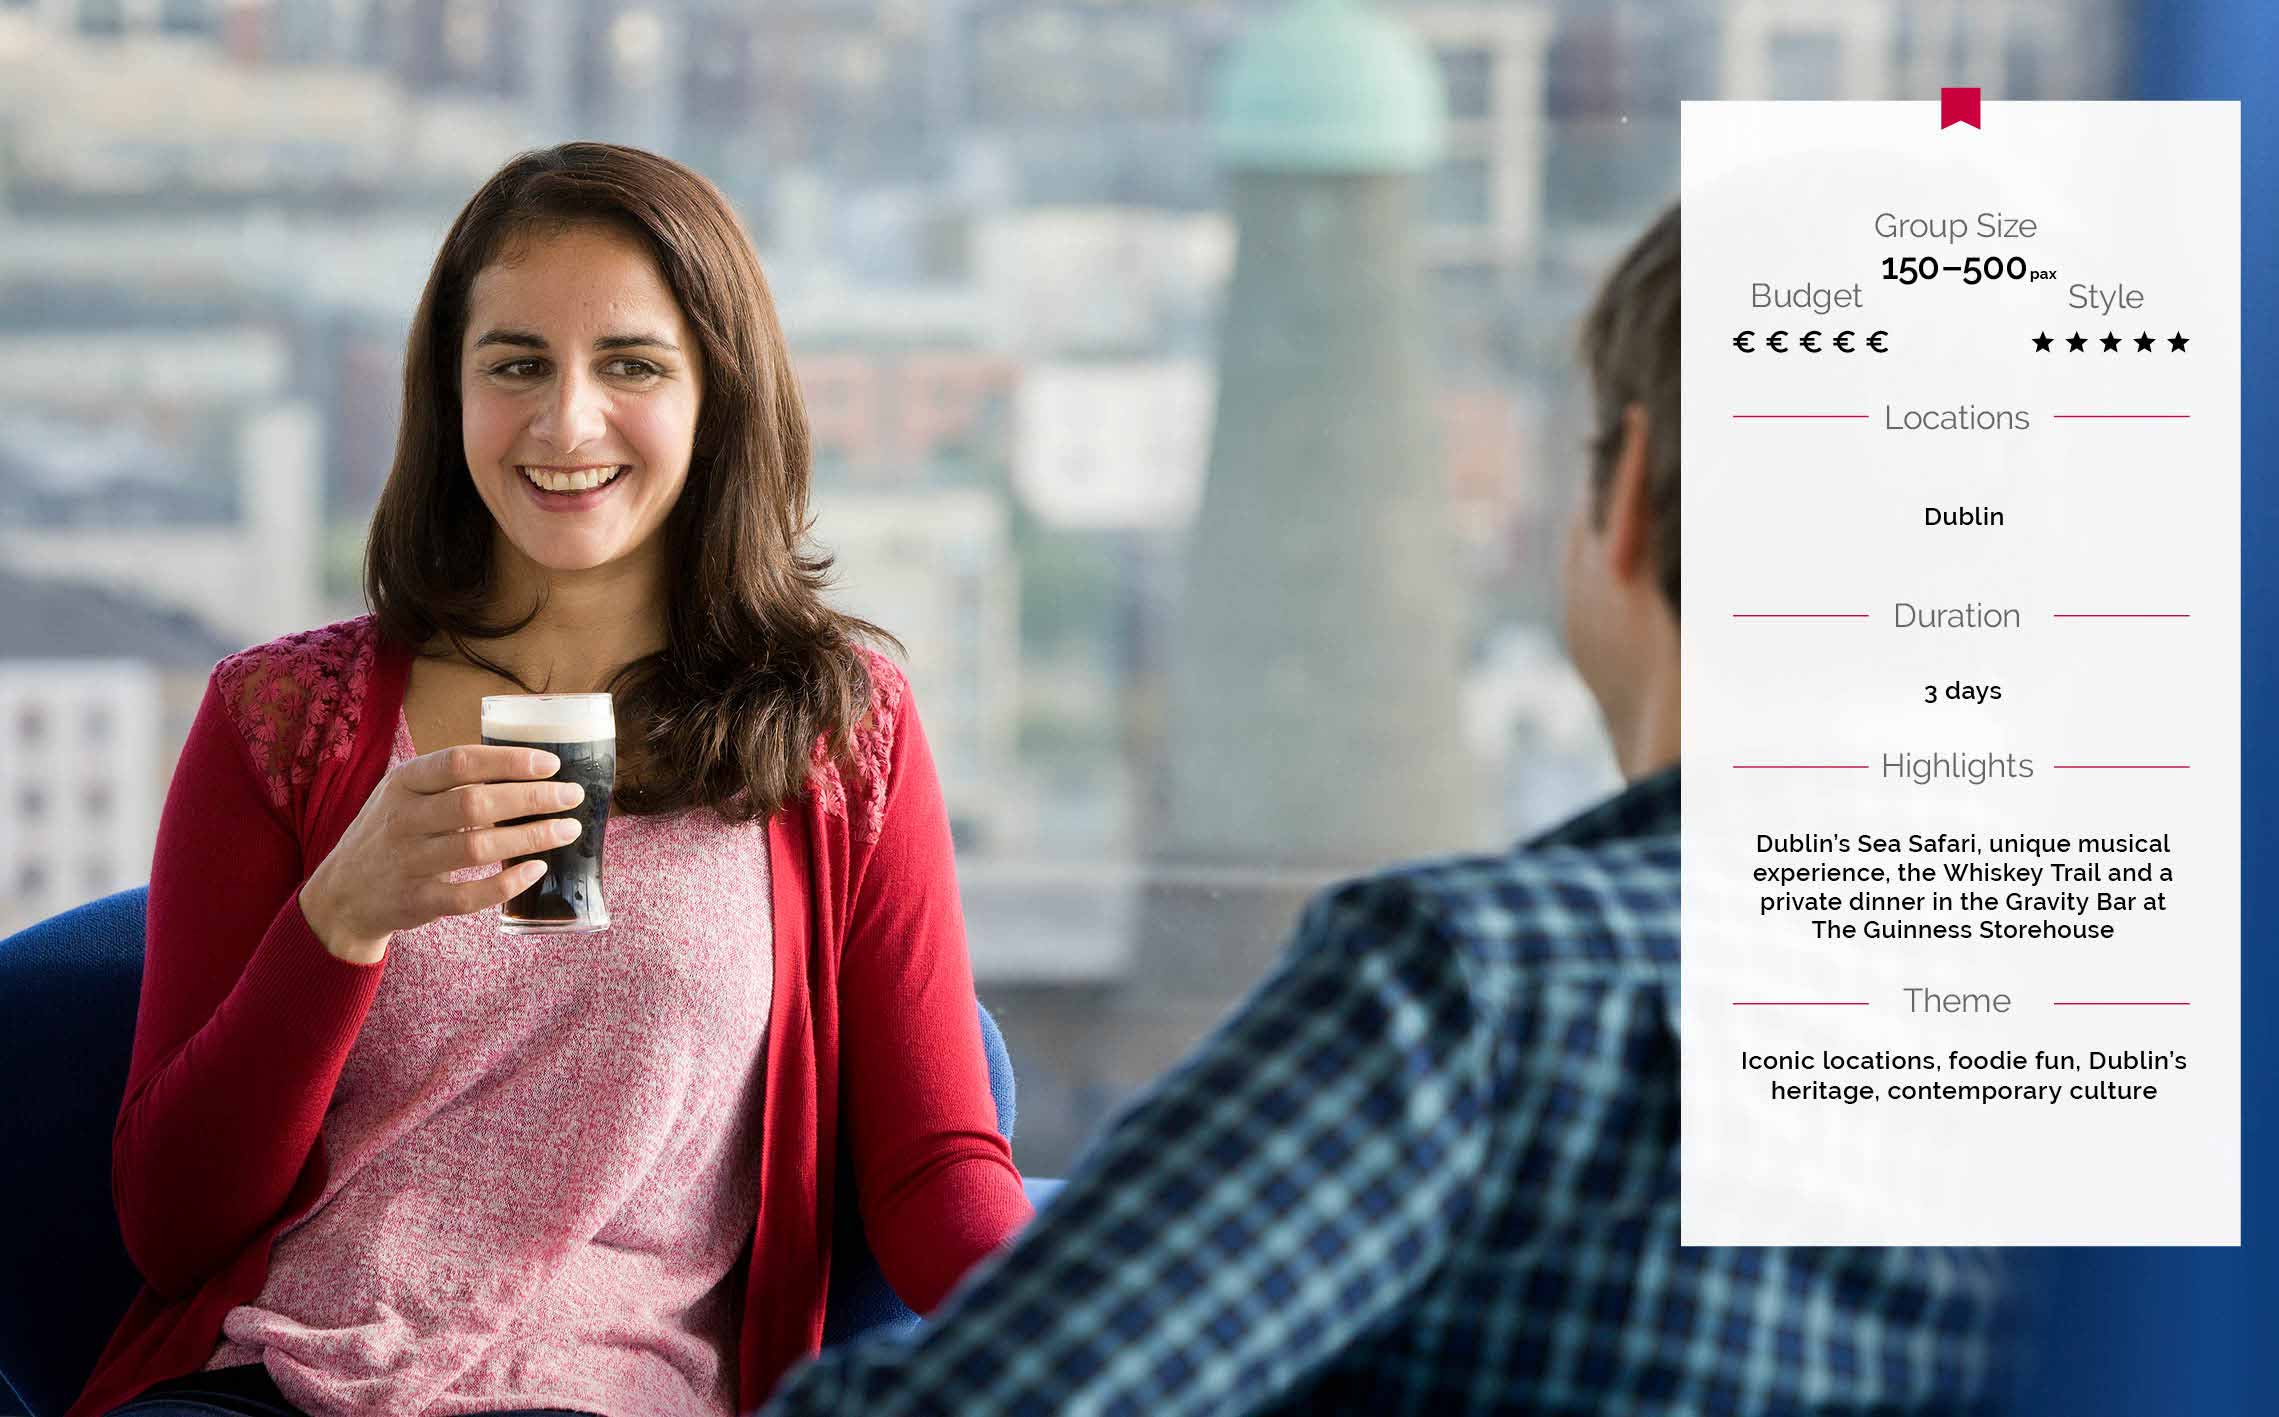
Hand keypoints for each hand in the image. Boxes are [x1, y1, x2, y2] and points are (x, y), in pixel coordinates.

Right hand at [298, 745, 584, 964]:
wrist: (340, 895)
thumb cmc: (388, 834)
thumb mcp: (404, 794)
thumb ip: (450, 780)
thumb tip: (523, 767)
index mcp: (403, 783)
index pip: (460, 762)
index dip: (509, 761)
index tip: (551, 764)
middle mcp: (403, 819)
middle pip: (475, 804)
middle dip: (532, 798)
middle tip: (572, 796)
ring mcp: (407, 862)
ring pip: (477, 848)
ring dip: (530, 837)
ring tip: (567, 829)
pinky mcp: (416, 901)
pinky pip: (468, 895)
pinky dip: (506, 883)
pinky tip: (535, 869)